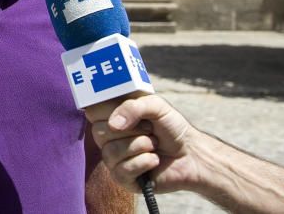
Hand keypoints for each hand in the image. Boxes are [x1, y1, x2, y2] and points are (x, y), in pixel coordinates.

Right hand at [84, 95, 202, 194]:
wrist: (191, 154)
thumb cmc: (172, 127)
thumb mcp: (156, 106)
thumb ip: (133, 107)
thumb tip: (114, 124)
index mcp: (112, 114)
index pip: (92, 111)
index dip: (108, 110)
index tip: (128, 110)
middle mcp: (109, 136)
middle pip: (98, 132)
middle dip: (131, 130)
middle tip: (148, 129)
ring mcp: (114, 158)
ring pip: (110, 152)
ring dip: (140, 146)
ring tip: (153, 145)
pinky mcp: (122, 177)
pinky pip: (122, 170)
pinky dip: (144, 162)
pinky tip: (154, 160)